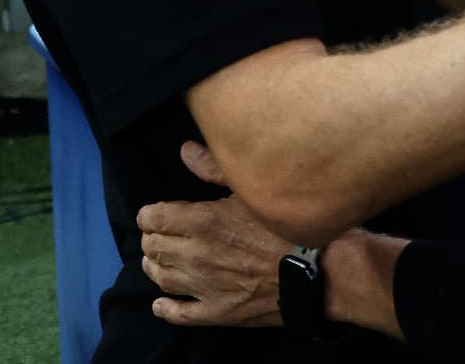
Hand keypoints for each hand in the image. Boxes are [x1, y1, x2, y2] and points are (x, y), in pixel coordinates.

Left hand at [139, 143, 286, 329]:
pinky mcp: (215, 311)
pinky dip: (165, 308)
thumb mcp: (253, 188)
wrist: (316, 269)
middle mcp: (195, 255)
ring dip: (154, 267)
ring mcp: (203, 286)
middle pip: (154, 247)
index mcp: (203, 221)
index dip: (149, 215)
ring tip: (158, 261)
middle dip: (152, 238)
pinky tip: (161, 303)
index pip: (154, 218)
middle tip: (159, 234)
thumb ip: (214, 169)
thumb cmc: (287, 224)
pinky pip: (178, 313)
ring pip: (161, 278)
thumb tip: (186, 151)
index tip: (153, 213)